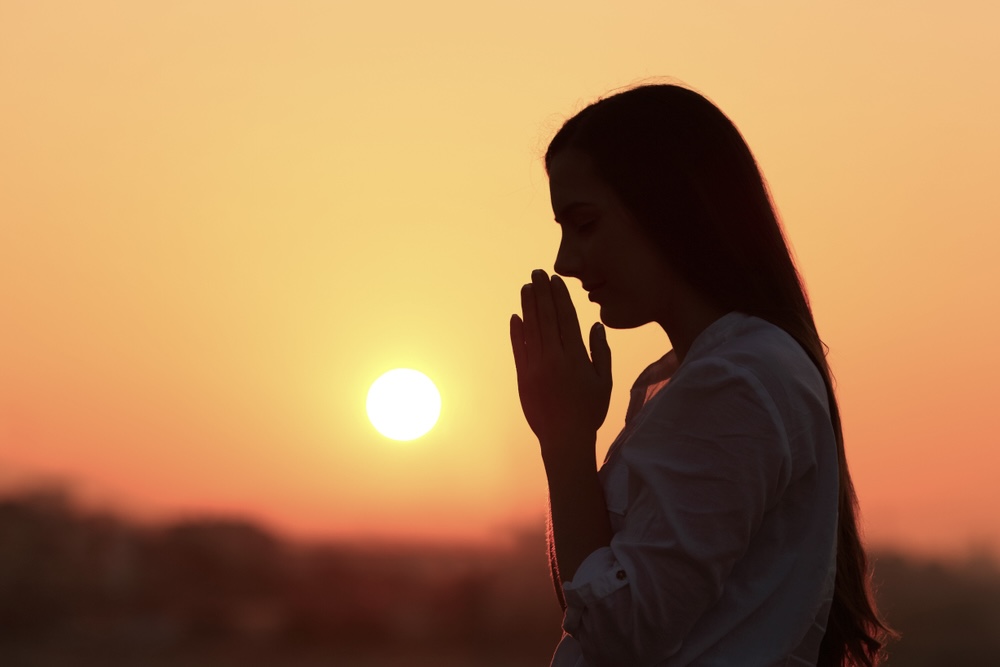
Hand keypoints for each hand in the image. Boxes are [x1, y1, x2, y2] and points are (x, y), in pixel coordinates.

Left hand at [510, 270, 612, 456]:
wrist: (564, 439)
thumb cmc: (589, 411)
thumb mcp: (604, 382)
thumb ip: (600, 352)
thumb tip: (596, 325)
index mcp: (576, 358)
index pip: (566, 319)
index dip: (560, 297)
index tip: (555, 280)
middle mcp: (554, 358)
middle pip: (546, 318)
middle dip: (542, 293)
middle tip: (537, 273)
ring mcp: (536, 367)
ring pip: (531, 329)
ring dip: (528, 306)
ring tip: (526, 287)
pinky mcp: (523, 378)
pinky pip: (519, 349)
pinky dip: (517, 332)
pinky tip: (516, 316)